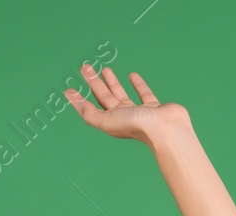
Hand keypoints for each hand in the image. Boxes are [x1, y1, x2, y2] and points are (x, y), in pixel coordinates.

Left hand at [64, 63, 189, 145]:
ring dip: (112, 82)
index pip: (90, 108)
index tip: (68, 89)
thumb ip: (91, 114)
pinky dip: (137, 84)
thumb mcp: (108, 121)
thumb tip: (78, 105)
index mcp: (110, 122)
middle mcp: (122, 117)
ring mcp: (138, 112)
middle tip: (85, 67)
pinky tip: (132, 75)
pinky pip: (143, 93)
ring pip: (121, 93)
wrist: (166, 128)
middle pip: (103, 97)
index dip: (78, 100)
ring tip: (104, 69)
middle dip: (93, 82)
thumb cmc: (137, 126)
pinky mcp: (153, 106)